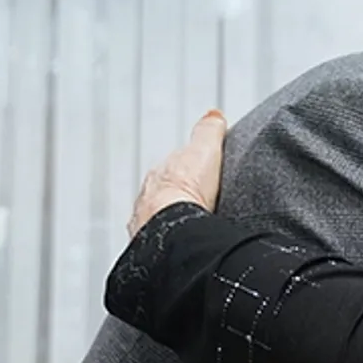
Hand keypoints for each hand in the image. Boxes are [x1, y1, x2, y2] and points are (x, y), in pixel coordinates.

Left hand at [127, 110, 227, 237]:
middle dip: (181, 197)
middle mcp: (148, 198)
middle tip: (205, 202)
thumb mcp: (205, 150)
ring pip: (162, 219)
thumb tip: (214, 114)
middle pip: (166, 194)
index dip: (191, 169)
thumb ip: (208, 131)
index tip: (205, 174)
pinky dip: (174, 240)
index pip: (174, 167)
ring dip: (176, 220)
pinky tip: (189, 243)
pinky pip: (165, 241)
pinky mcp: (153, 247)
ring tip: (199, 226)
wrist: (172, 228)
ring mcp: (148, 223)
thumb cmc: (185, 191)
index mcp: (160, 174)